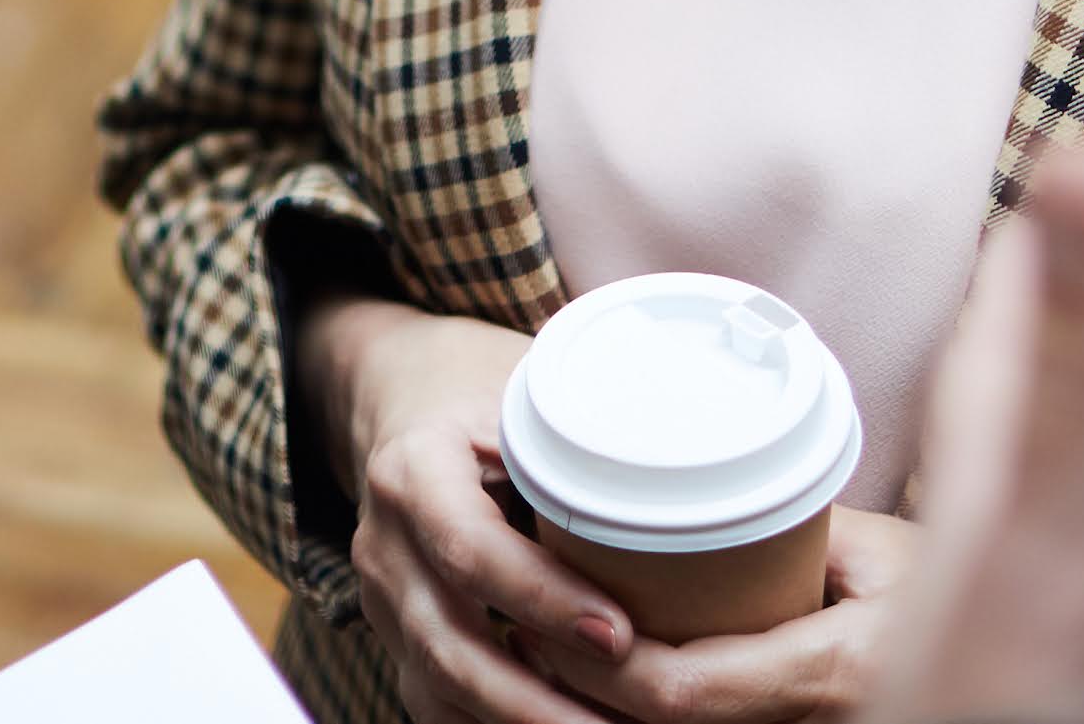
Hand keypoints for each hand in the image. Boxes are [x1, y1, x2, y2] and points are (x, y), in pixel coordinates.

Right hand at [302, 295, 626, 723]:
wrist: (402, 396)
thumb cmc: (481, 392)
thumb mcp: (523, 392)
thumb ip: (583, 434)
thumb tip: (699, 460)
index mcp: (413, 472)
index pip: (471, 550)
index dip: (544, 599)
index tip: (620, 636)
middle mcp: (386, 546)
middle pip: (450, 645)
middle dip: (537, 701)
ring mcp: (384, 603)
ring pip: (441, 690)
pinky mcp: (398, 641)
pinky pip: (441, 707)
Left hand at [502, 510, 918, 721]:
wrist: (995, 649)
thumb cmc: (936, 586)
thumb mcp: (873, 548)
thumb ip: (790, 526)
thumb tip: (689, 487)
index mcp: (832, 670)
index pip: (681, 691)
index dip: (598, 664)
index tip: (545, 616)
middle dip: (578, 693)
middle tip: (521, 631)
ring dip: (597, 712)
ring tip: (541, 654)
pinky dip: (642, 720)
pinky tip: (595, 690)